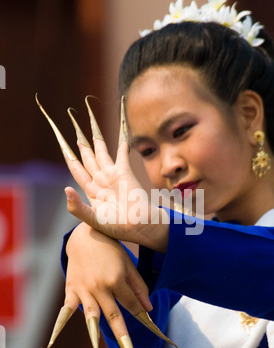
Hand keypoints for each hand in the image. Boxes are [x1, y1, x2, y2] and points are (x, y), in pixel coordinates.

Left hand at [36, 95, 168, 250]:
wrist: (137, 227)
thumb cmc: (116, 226)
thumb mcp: (92, 219)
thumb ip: (77, 207)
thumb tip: (65, 189)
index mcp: (90, 190)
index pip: (76, 168)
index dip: (68, 155)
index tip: (62, 143)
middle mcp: (100, 179)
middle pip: (87, 156)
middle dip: (80, 142)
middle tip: (74, 125)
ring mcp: (112, 174)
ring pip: (102, 150)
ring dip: (96, 137)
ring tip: (90, 121)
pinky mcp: (125, 171)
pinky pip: (122, 152)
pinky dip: (122, 142)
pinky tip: (121, 132)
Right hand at [44, 223, 178, 347]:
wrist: (85, 235)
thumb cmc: (111, 249)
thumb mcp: (128, 264)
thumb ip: (138, 287)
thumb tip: (148, 309)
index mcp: (116, 280)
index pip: (133, 306)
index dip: (144, 320)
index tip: (155, 334)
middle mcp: (100, 288)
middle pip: (115, 318)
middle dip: (125, 339)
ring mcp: (84, 290)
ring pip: (92, 318)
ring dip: (96, 337)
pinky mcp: (71, 290)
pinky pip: (66, 310)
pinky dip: (60, 326)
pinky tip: (52, 343)